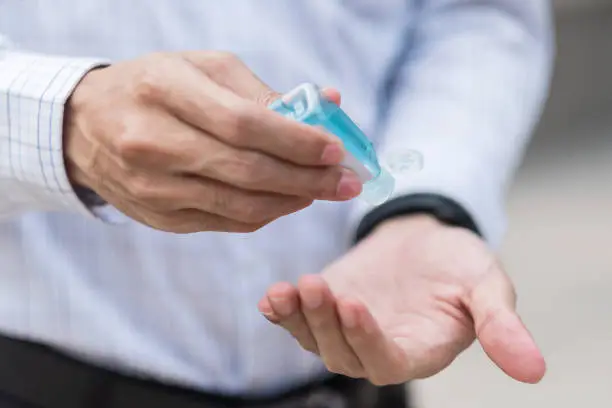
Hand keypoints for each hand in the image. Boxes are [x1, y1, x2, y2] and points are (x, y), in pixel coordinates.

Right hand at [64, 51, 360, 232]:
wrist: (85, 126)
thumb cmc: (155, 87)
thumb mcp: (202, 69)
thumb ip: (263, 92)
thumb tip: (328, 106)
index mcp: (163, 91)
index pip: (244, 124)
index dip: (297, 142)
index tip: (337, 151)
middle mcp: (152, 143)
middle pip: (247, 171)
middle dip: (307, 179)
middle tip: (347, 182)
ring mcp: (152, 187)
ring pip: (240, 206)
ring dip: (292, 201)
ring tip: (324, 190)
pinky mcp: (158, 217)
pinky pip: (225, 222)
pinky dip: (265, 214)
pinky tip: (288, 200)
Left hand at [258, 214, 545, 384]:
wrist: (422, 238)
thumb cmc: (457, 262)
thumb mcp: (485, 285)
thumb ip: (500, 325)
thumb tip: (535, 371)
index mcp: (419, 350)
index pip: (387, 362)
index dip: (368, 340)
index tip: (355, 304)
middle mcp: (378, 348)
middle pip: (343, 355)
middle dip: (326, 323)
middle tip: (317, 286)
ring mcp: (347, 330)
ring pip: (316, 340)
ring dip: (301, 317)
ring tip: (291, 288)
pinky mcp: (325, 308)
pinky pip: (299, 320)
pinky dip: (284, 312)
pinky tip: (273, 296)